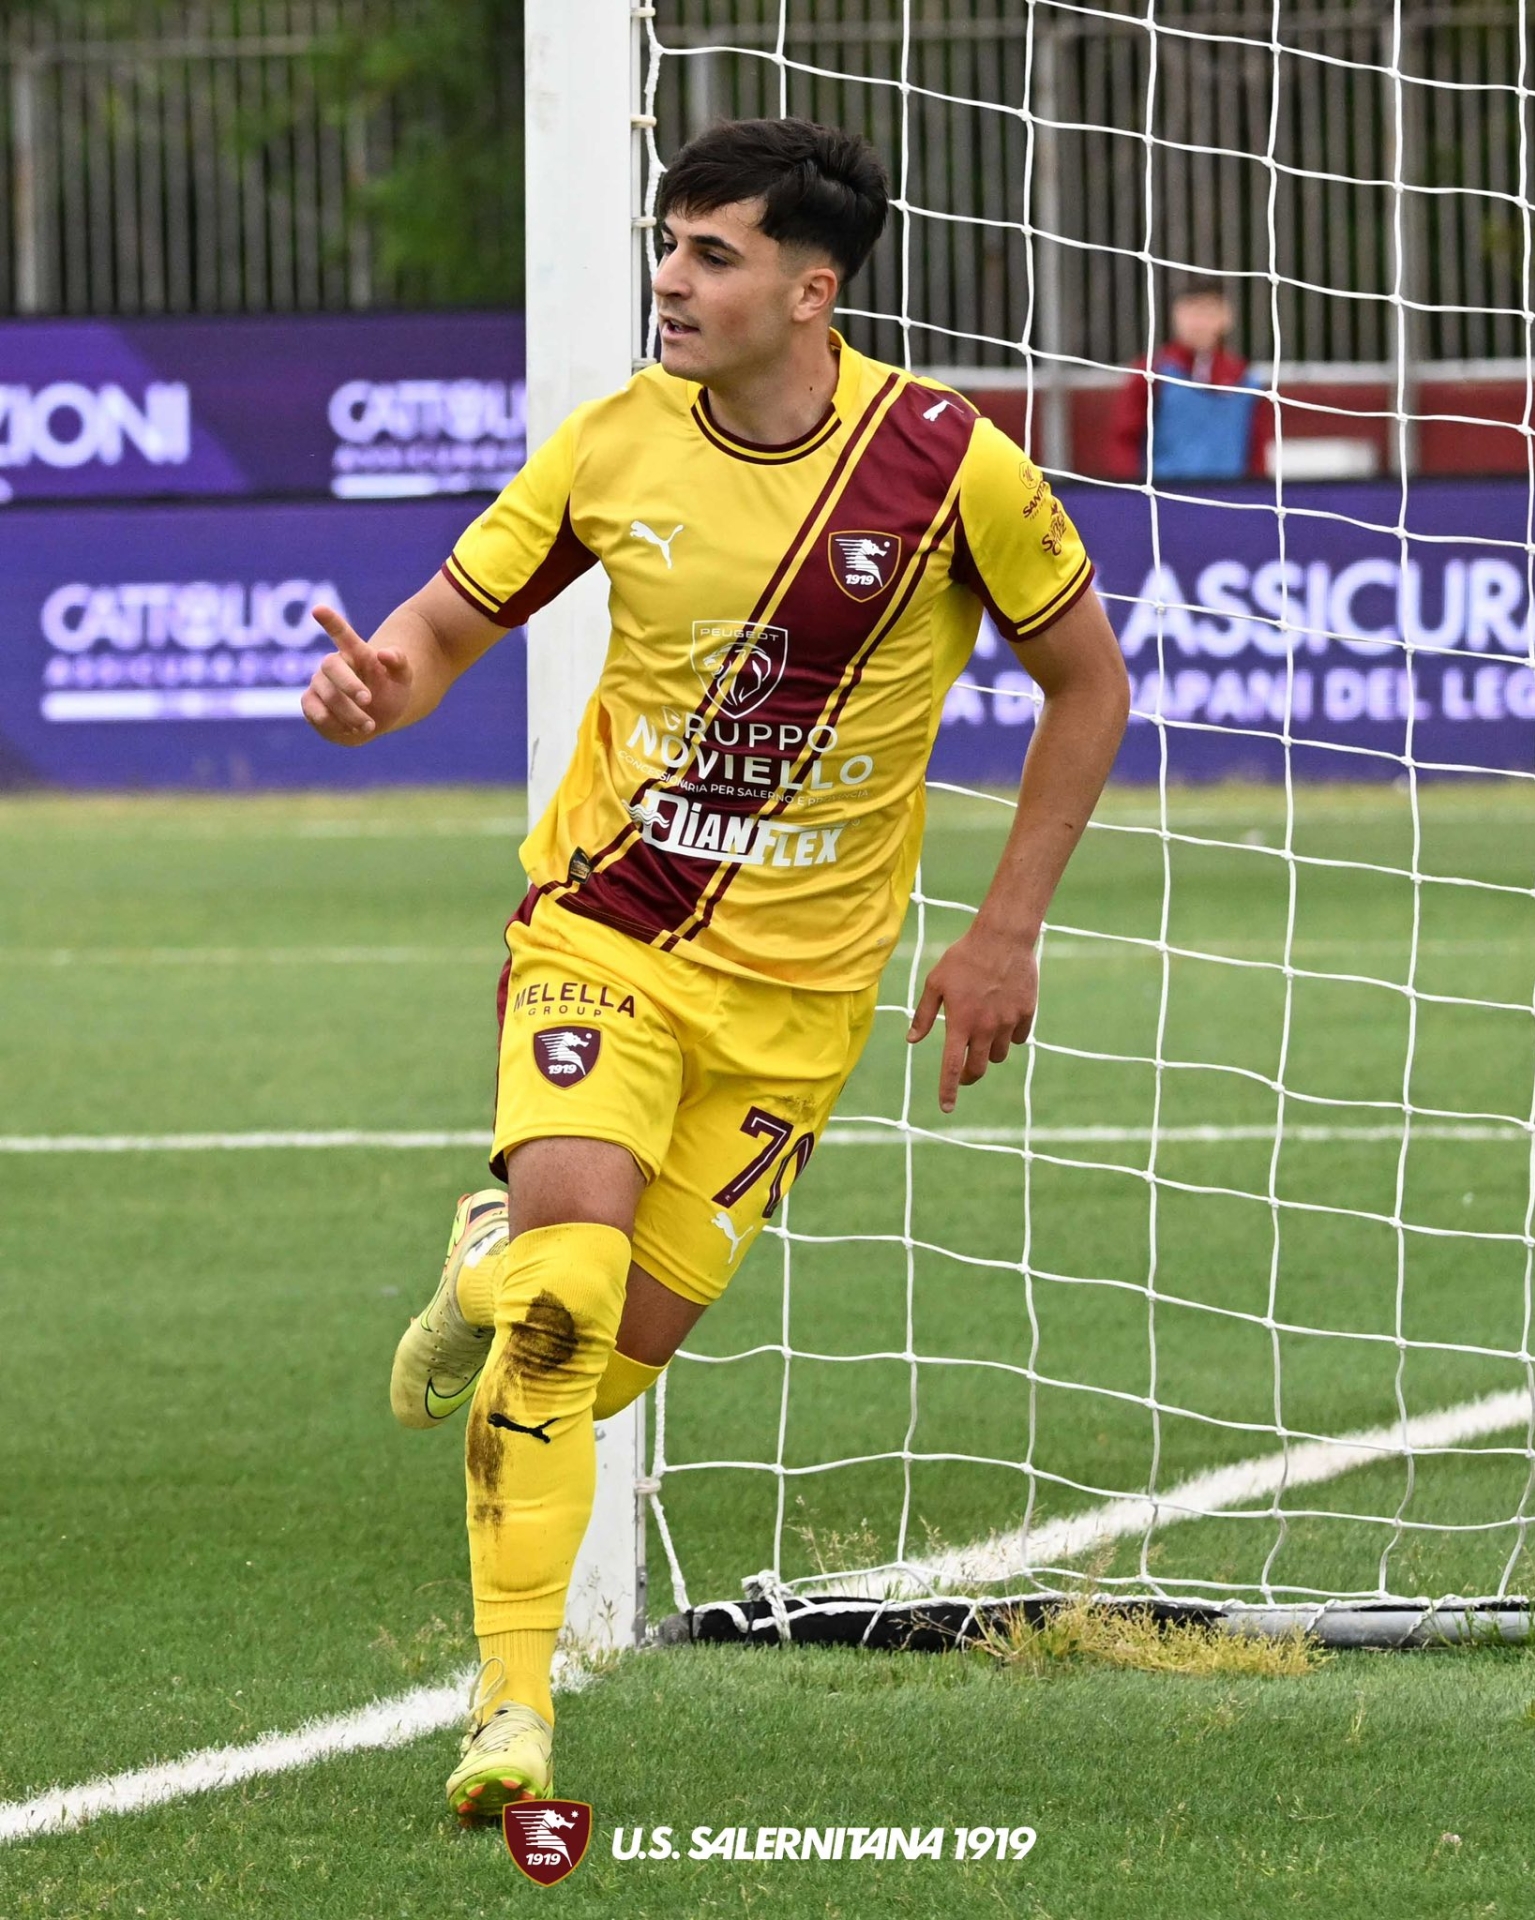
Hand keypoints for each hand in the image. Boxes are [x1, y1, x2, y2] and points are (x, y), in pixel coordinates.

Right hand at [301, 604, 412, 743]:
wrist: (377, 719)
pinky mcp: (310, 704)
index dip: (330, 622)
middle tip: (369, 700)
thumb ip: (399, 662)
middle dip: (349, 684)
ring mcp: (318, 684)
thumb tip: (384, 653)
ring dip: (349, 713)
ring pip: (326, 695)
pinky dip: (333, 724)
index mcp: (355, 653)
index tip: (318, 609)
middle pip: (330, 666)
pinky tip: (350, 730)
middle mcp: (333, 665)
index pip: (341, 634)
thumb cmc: (390, 691)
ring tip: (370, 725)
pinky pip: (315, 713)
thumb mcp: (403, 677)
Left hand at [906, 924, 1038, 1113]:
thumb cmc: (963, 958)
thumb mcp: (935, 983)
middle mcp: (985, 1028)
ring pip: (998, 1055)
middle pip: (978, 1069)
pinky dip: (1010, 1036)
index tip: (946, 1108)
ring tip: (982, 1032)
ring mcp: (1008, 1022)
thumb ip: (923, 1014)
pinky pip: (1019, 1037)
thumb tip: (912, 1040)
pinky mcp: (1026, 1014)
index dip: (948, 1091)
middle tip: (964, 1071)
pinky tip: (1002, 1018)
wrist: (1002, 938)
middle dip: (969, 1076)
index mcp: (960, 1023)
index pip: (952, 1067)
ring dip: (988, 1053)